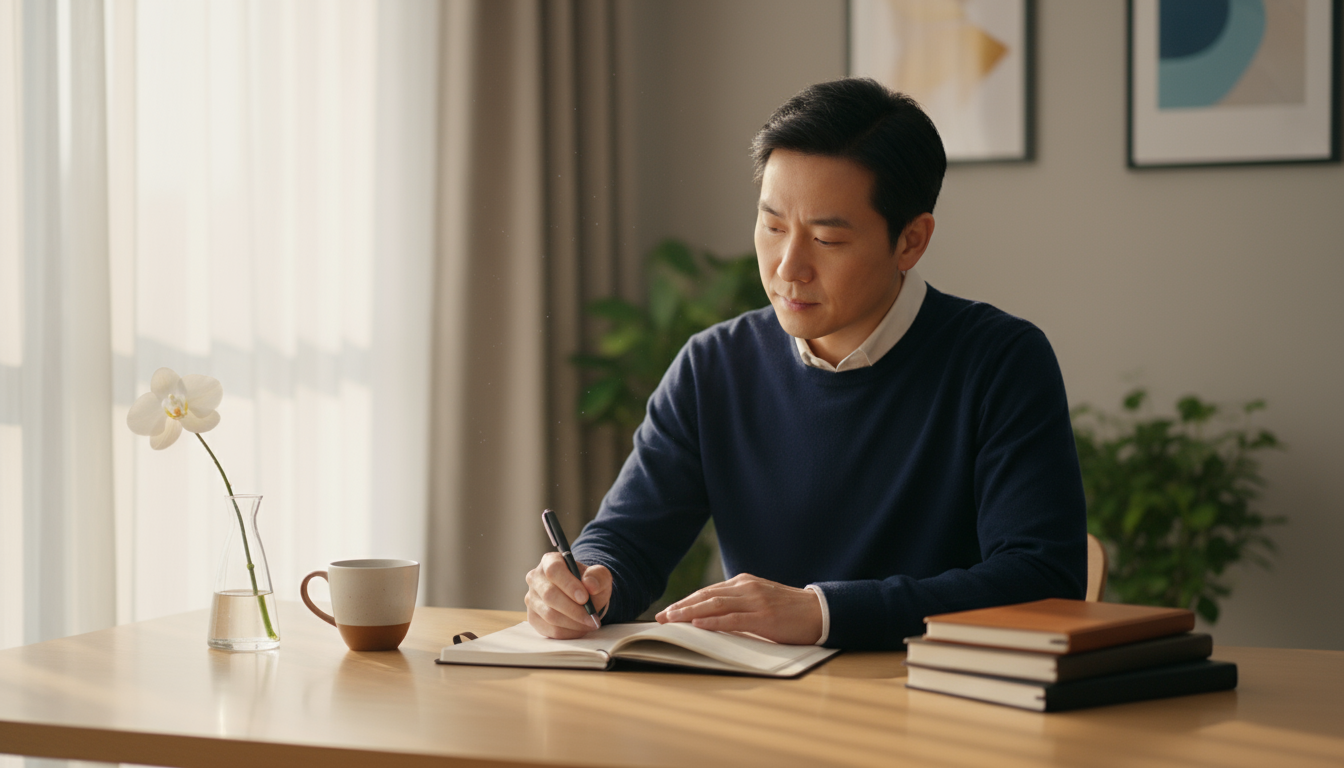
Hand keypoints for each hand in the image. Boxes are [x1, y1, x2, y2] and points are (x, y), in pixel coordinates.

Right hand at [524, 552, 611, 638]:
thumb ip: (597, 576)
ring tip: (589, 623)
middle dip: (573, 609)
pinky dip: (568, 632)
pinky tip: (580, 628)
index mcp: (550, 561)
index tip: (585, 598)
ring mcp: (531, 599)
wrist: (583, 597)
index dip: (568, 585)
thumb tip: (590, 585)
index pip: (553, 570)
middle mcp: (536, 578)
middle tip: (592, 617)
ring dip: (573, 622)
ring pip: (549, 614)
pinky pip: (549, 629)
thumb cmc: (589, 583)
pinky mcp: (533, 617)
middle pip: (549, 595)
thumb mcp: (599, 575)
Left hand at [655, 573, 822, 644]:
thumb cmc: (789, 610)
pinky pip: (732, 619)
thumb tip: (712, 615)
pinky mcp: (763, 617)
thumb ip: (738, 603)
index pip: (707, 591)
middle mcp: (746, 588)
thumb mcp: (760, 599)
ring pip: (713, 605)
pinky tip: (697, 625)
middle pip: (705, 596)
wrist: (818, 611)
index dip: (685, 601)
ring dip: (689, 613)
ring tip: (671, 621)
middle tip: (660, 617)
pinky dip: (712, 622)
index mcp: (744, 582)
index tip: (667, 611)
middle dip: (680, 607)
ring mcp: (754, 601)